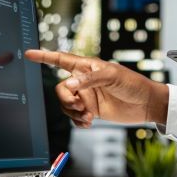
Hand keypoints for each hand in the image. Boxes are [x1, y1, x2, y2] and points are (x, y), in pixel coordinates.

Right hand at [25, 49, 168, 127]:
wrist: (146, 104)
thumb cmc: (133, 84)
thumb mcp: (113, 76)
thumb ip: (90, 80)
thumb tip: (69, 85)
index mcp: (88, 67)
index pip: (62, 60)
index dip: (45, 56)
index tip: (29, 53)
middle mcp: (84, 81)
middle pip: (61, 89)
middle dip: (66, 100)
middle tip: (80, 106)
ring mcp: (87, 96)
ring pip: (66, 105)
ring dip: (73, 113)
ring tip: (88, 116)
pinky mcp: (91, 110)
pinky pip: (74, 117)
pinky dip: (77, 121)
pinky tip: (87, 123)